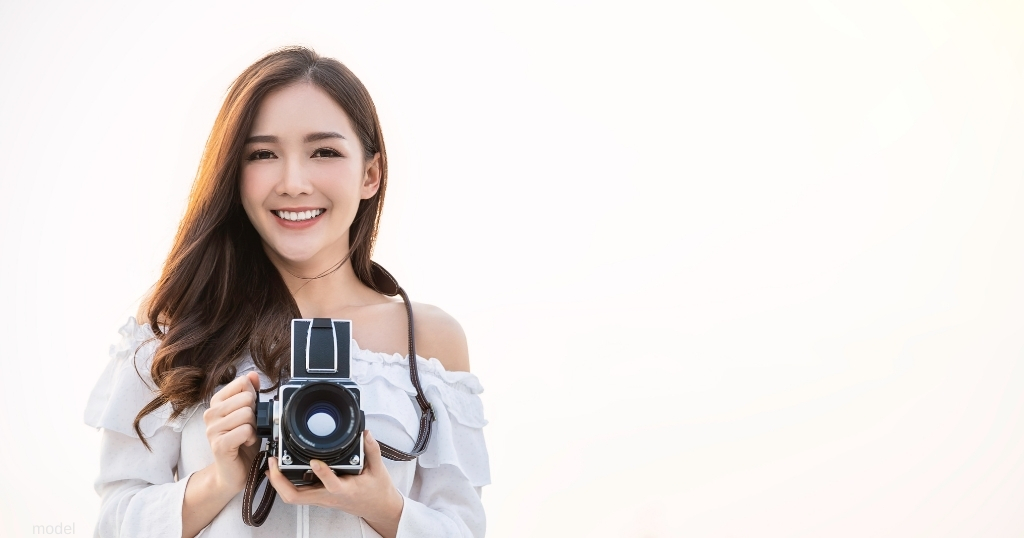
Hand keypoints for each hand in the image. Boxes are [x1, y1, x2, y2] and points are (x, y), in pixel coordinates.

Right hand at [203, 371, 261, 494]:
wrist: (233, 472)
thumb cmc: (241, 442)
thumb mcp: (249, 414)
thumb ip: (250, 393)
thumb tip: (253, 374)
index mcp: (217, 403)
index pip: (242, 383)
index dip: (253, 397)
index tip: (249, 411)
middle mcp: (211, 414)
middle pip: (247, 399)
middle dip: (255, 414)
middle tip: (249, 427)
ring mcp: (212, 429)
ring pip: (247, 414)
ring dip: (254, 428)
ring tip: (246, 436)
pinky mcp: (218, 444)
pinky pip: (245, 430)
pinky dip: (251, 438)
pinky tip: (245, 444)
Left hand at [266, 430, 403, 535]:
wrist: (377, 508)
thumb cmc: (377, 491)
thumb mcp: (379, 469)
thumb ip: (371, 449)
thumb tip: (364, 433)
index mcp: (345, 490)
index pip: (331, 484)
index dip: (321, 473)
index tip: (314, 461)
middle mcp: (329, 497)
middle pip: (297, 497)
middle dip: (281, 481)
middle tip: (274, 463)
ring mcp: (321, 499)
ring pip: (293, 497)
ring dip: (278, 483)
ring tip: (272, 465)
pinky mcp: (318, 497)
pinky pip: (296, 494)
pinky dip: (284, 484)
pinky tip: (279, 472)